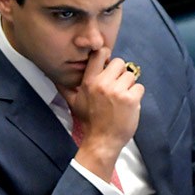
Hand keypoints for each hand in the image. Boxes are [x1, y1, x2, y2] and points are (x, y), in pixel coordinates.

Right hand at [58, 51, 143, 181]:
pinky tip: (129, 105)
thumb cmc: (90, 122)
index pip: (100, 54)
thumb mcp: (73, 103)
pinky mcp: (131, 99)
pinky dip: (137, 96)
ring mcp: (118, 91)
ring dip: (129, 86)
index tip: (108, 66)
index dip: (107, 57)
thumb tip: (54, 77)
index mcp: (90, 81)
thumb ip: (65, 88)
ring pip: (131, 75)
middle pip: (120, 63)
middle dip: (120, 74)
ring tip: (122, 98)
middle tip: (117, 87)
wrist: (102, 140)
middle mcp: (103, 84)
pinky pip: (139, 87)